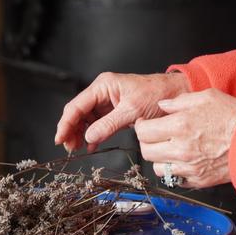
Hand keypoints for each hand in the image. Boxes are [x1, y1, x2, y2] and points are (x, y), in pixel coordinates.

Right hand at [54, 71, 189, 152]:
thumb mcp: (132, 111)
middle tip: (69, 147)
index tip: (60, 138)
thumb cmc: (157, 95)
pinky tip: (90, 145)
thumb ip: (109, 124)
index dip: (66, 123)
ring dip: (80, 133)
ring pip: (85, 119)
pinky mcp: (114, 110)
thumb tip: (89, 137)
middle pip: (77, 112)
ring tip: (77, 148)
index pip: (76, 106)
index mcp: (103, 86)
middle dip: (71, 130)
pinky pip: (97, 122)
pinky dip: (92, 134)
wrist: (175, 94)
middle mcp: (102, 92)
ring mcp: (107, 101)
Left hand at [135, 89, 235, 187]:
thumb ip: (180, 100)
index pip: (143, 132)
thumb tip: (163, 105)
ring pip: (158, 168)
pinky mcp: (197, 180)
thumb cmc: (235, 117)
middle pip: (146, 152)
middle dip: (147, 143)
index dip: (140, 127)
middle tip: (154, 136)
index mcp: (180, 126)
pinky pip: (175, 179)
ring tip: (170, 149)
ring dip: (160, 159)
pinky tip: (184, 160)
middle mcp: (180, 149)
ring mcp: (188, 167)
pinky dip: (175, 171)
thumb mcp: (207, 97)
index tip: (144, 124)